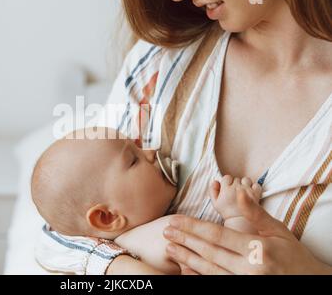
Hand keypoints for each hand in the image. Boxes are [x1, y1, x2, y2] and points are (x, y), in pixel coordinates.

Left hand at [163, 187, 331, 274]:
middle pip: (209, 251)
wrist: (311, 282)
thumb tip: (239, 192)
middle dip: (185, 240)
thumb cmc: (294, 254)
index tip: (175, 220)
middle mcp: (249, 267)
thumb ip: (255, 212)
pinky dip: (199, 274)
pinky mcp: (243, 288)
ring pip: (209, 269)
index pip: (217, 235)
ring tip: (170, 248)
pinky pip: (216, 281)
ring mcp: (245, 281)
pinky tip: (185, 267)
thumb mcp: (278, 229)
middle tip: (166, 231)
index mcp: (257, 248)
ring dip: (187, 258)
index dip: (193, 227)